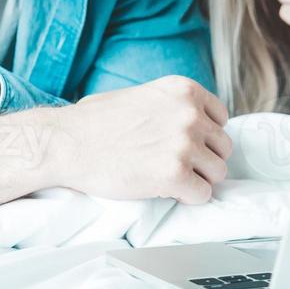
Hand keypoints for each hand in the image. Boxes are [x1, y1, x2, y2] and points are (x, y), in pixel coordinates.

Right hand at [53, 76, 231, 204]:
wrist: (66, 143)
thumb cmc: (94, 121)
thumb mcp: (142, 95)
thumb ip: (171, 105)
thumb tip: (194, 119)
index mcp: (185, 90)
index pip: (221, 118)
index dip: (205, 136)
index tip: (187, 146)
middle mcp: (191, 114)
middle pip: (223, 147)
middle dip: (204, 160)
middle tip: (177, 167)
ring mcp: (185, 144)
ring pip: (218, 172)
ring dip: (198, 180)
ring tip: (171, 180)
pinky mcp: (174, 175)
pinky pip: (203, 195)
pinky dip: (188, 198)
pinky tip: (168, 193)